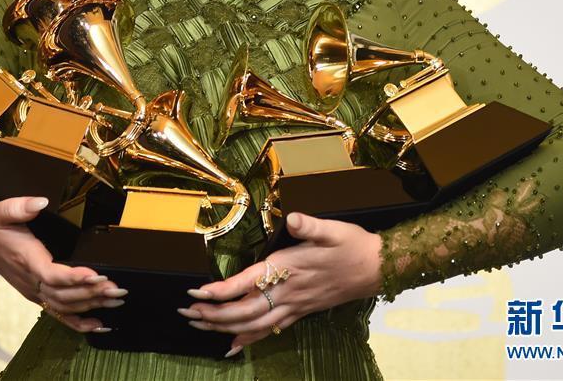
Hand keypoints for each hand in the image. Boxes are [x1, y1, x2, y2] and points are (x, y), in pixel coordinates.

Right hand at [0, 196, 126, 332]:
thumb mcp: (1, 210)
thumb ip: (20, 207)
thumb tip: (40, 203)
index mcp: (27, 259)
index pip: (52, 274)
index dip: (74, 278)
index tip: (96, 275)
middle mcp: (31, 280)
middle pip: (64, 295)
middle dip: (92, 293)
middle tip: (117, 289)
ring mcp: (35, 290)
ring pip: (65, 305)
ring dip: (91, 305)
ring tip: (116, 300)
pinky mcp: (37, 294)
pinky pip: (58, 313)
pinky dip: (78, 322)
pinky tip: (98, 325)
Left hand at [178, 212, 381, 354]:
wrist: (377, 268)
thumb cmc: (352, 245)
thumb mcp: (332, 230)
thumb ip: (310, 225)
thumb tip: (293, 217)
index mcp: (288, 268)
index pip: (246, 283)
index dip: (220, 290)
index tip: (196, 290)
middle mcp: (287, 292)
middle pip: (243, 310)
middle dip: (212, 314)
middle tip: (186, 311)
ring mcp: (294, 306)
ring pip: (253, 324)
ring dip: (224, 326)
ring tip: (199, 325)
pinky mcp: (301, 311)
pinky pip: (270, 330)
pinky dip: (249, 338)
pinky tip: (233, 345)